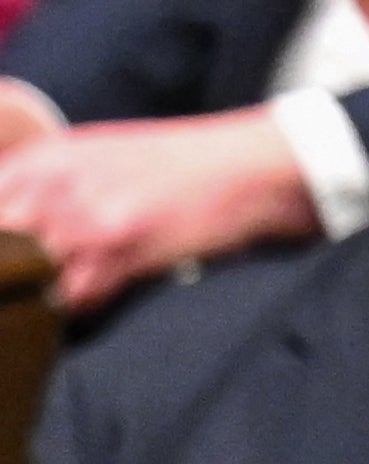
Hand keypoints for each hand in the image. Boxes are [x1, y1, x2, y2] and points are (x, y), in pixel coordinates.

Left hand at [0, 106, 324, 308]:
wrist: (249, 168)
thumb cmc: (178, 166)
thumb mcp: (94, 155)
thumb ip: (40, 184)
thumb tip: (8, 225)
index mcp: (43, 159)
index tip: (9, 261)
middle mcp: (53, 185)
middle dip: (8, 268)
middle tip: (29, 282)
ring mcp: (84, 218)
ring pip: (22, 275)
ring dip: (36, 293)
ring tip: (64, 291)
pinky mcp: (117, 252)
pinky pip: (68, 299)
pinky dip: (74, 308)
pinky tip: (96, 298)